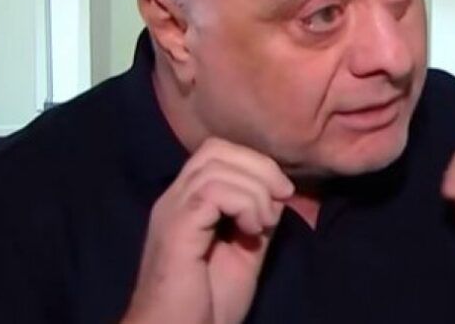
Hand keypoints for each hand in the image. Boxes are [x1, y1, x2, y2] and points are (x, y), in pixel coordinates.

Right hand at [121, 138, 293, 323]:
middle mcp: (173, 199)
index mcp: (187, 202)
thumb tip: (278, 191)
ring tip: (262, 223)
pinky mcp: (175, 228)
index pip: (217, 152)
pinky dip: (243, 203)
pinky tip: (251, 231)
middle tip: (282, 196)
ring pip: (216, 166)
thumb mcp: (246, 250)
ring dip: (255, 189)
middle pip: (215, 149)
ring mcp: (171, 211)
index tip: (283, 192)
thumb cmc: (209, 304)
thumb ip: (257, 216)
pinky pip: (212, 192)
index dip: (255, 162)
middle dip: (259, 166)